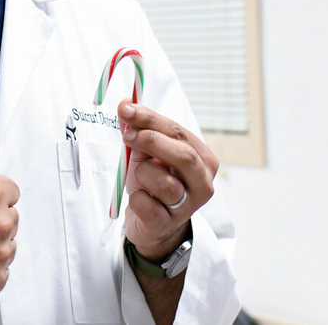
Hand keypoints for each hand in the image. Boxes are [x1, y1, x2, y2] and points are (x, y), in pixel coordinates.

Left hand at [118, 100, 218, 260]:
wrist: (149, 222)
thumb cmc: (152, 181)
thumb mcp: (146, 152)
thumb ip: (138, 128)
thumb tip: (125, 104)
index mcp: (203, 159)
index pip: (179, 132)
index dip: (150, 119)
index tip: (126, 110)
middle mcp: (203, 183)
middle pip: (183, 156)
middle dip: (151, 140)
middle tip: (126, 135)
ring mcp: (189, 206)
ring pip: (164, 183)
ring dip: (142, 174)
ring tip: (140, 178)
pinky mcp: (169, 223)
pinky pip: (147, 204)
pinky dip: (136, 198)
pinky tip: (140, 199)